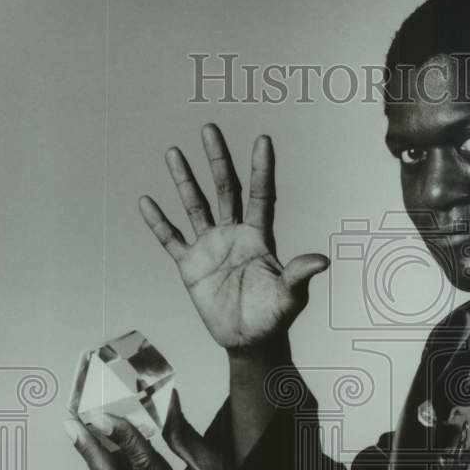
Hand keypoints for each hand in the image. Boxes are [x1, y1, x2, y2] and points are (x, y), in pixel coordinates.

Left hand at [63, 389, 235, 469]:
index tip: (102, 413)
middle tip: (71, 422)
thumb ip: (185, 437)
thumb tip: (165, 402)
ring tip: (78, 431)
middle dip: (89, 449)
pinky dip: (112, 468)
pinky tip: (101, 448)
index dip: (122, 435)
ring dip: (93, 458)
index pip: (143, 463)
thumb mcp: (216, 467)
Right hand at [138, 124, 327, 354]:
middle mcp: (234, 235)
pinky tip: (147, 201)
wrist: (250, 340)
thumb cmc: (275, 317)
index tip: (263, 139)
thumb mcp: (291, 296)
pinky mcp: (190, 265)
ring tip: (173, 152)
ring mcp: (210, 247)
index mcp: (260, 237)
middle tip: (210, 128)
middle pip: (225, 189)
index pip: (261, 194)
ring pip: (195, 206)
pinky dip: (158, 222)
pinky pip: (171, 239)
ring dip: (184, 180)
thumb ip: (300, 275)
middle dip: (217, 159)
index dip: (262, 168)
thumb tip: (322, 260)